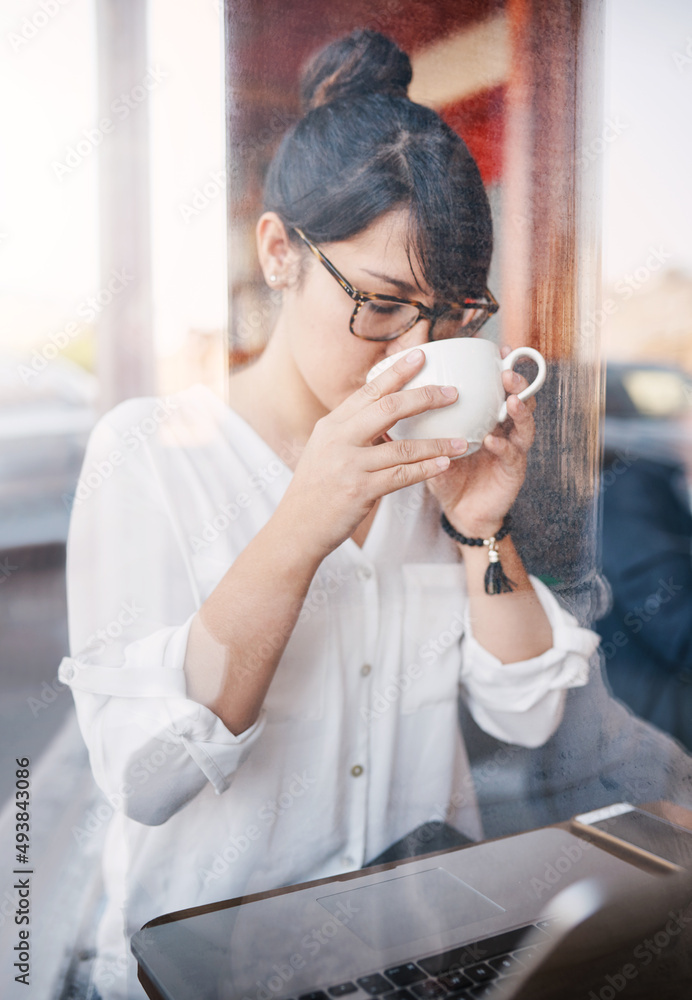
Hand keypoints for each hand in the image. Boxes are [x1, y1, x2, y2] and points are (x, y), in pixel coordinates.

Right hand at [277, 348, 467, 557]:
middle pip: (388, 408)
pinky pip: (402, 475)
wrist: (297, 527)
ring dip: (437, 443)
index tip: (420, 355)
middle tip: (452, 392)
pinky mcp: (360, 490)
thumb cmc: (316, 489)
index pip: (369, 390)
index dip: (396, 372)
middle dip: (424, 397)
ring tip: (461, 440)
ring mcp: (349, 465)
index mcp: (332, 425)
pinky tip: (445, 464)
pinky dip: (426, 468)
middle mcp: (339, 439)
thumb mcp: (326, 450)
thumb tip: (384, 411)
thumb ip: (351, 430)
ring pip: (402, 447)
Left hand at [424, 348, 536, 536]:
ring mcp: (513, 451)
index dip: (503, 368)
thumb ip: (418, 422)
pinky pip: (512, 456)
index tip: (497, 350)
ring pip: (525, 426)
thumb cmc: (448, 474)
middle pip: (520, 399)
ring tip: (510, 401)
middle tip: (506, 372)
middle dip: (517, 383)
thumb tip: (387, 398)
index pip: (499, 388)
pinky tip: (493, 440)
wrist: (461, 512)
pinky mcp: (513, 473)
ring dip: (519, 411)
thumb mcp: (431, 444)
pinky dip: (504, 447)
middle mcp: (505, 429)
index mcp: (488, 418)